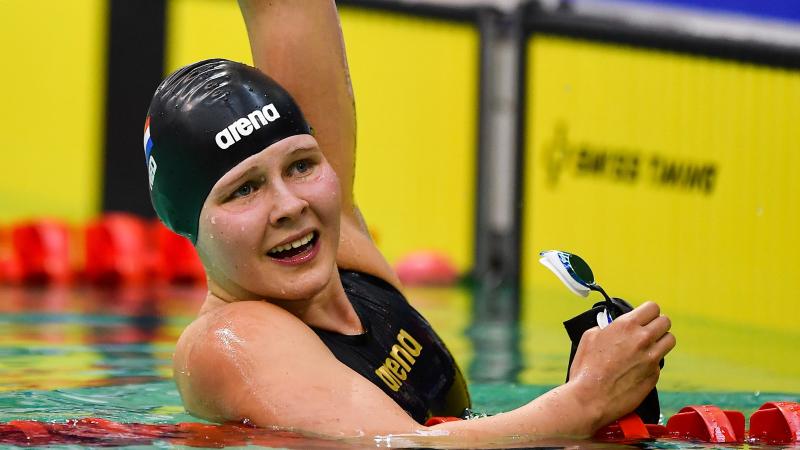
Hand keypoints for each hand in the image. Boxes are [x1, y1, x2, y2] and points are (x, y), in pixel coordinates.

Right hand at [567, 301, 675, 427]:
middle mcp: (643, 340)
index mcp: (626, 326)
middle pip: (665, 322)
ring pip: (669, 341)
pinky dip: (651, 363)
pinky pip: (660, 363)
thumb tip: (613, 327)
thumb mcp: (590, 337)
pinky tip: (637, 368)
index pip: (652, 308)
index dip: (648, 312)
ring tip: (648, 347)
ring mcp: (651, 359)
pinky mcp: (654, 376)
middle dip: (657, 324)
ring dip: (660, 341)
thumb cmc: (586, 369)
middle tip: (647, 331)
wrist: (590, 398)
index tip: (643, 317)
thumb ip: (607, 327)